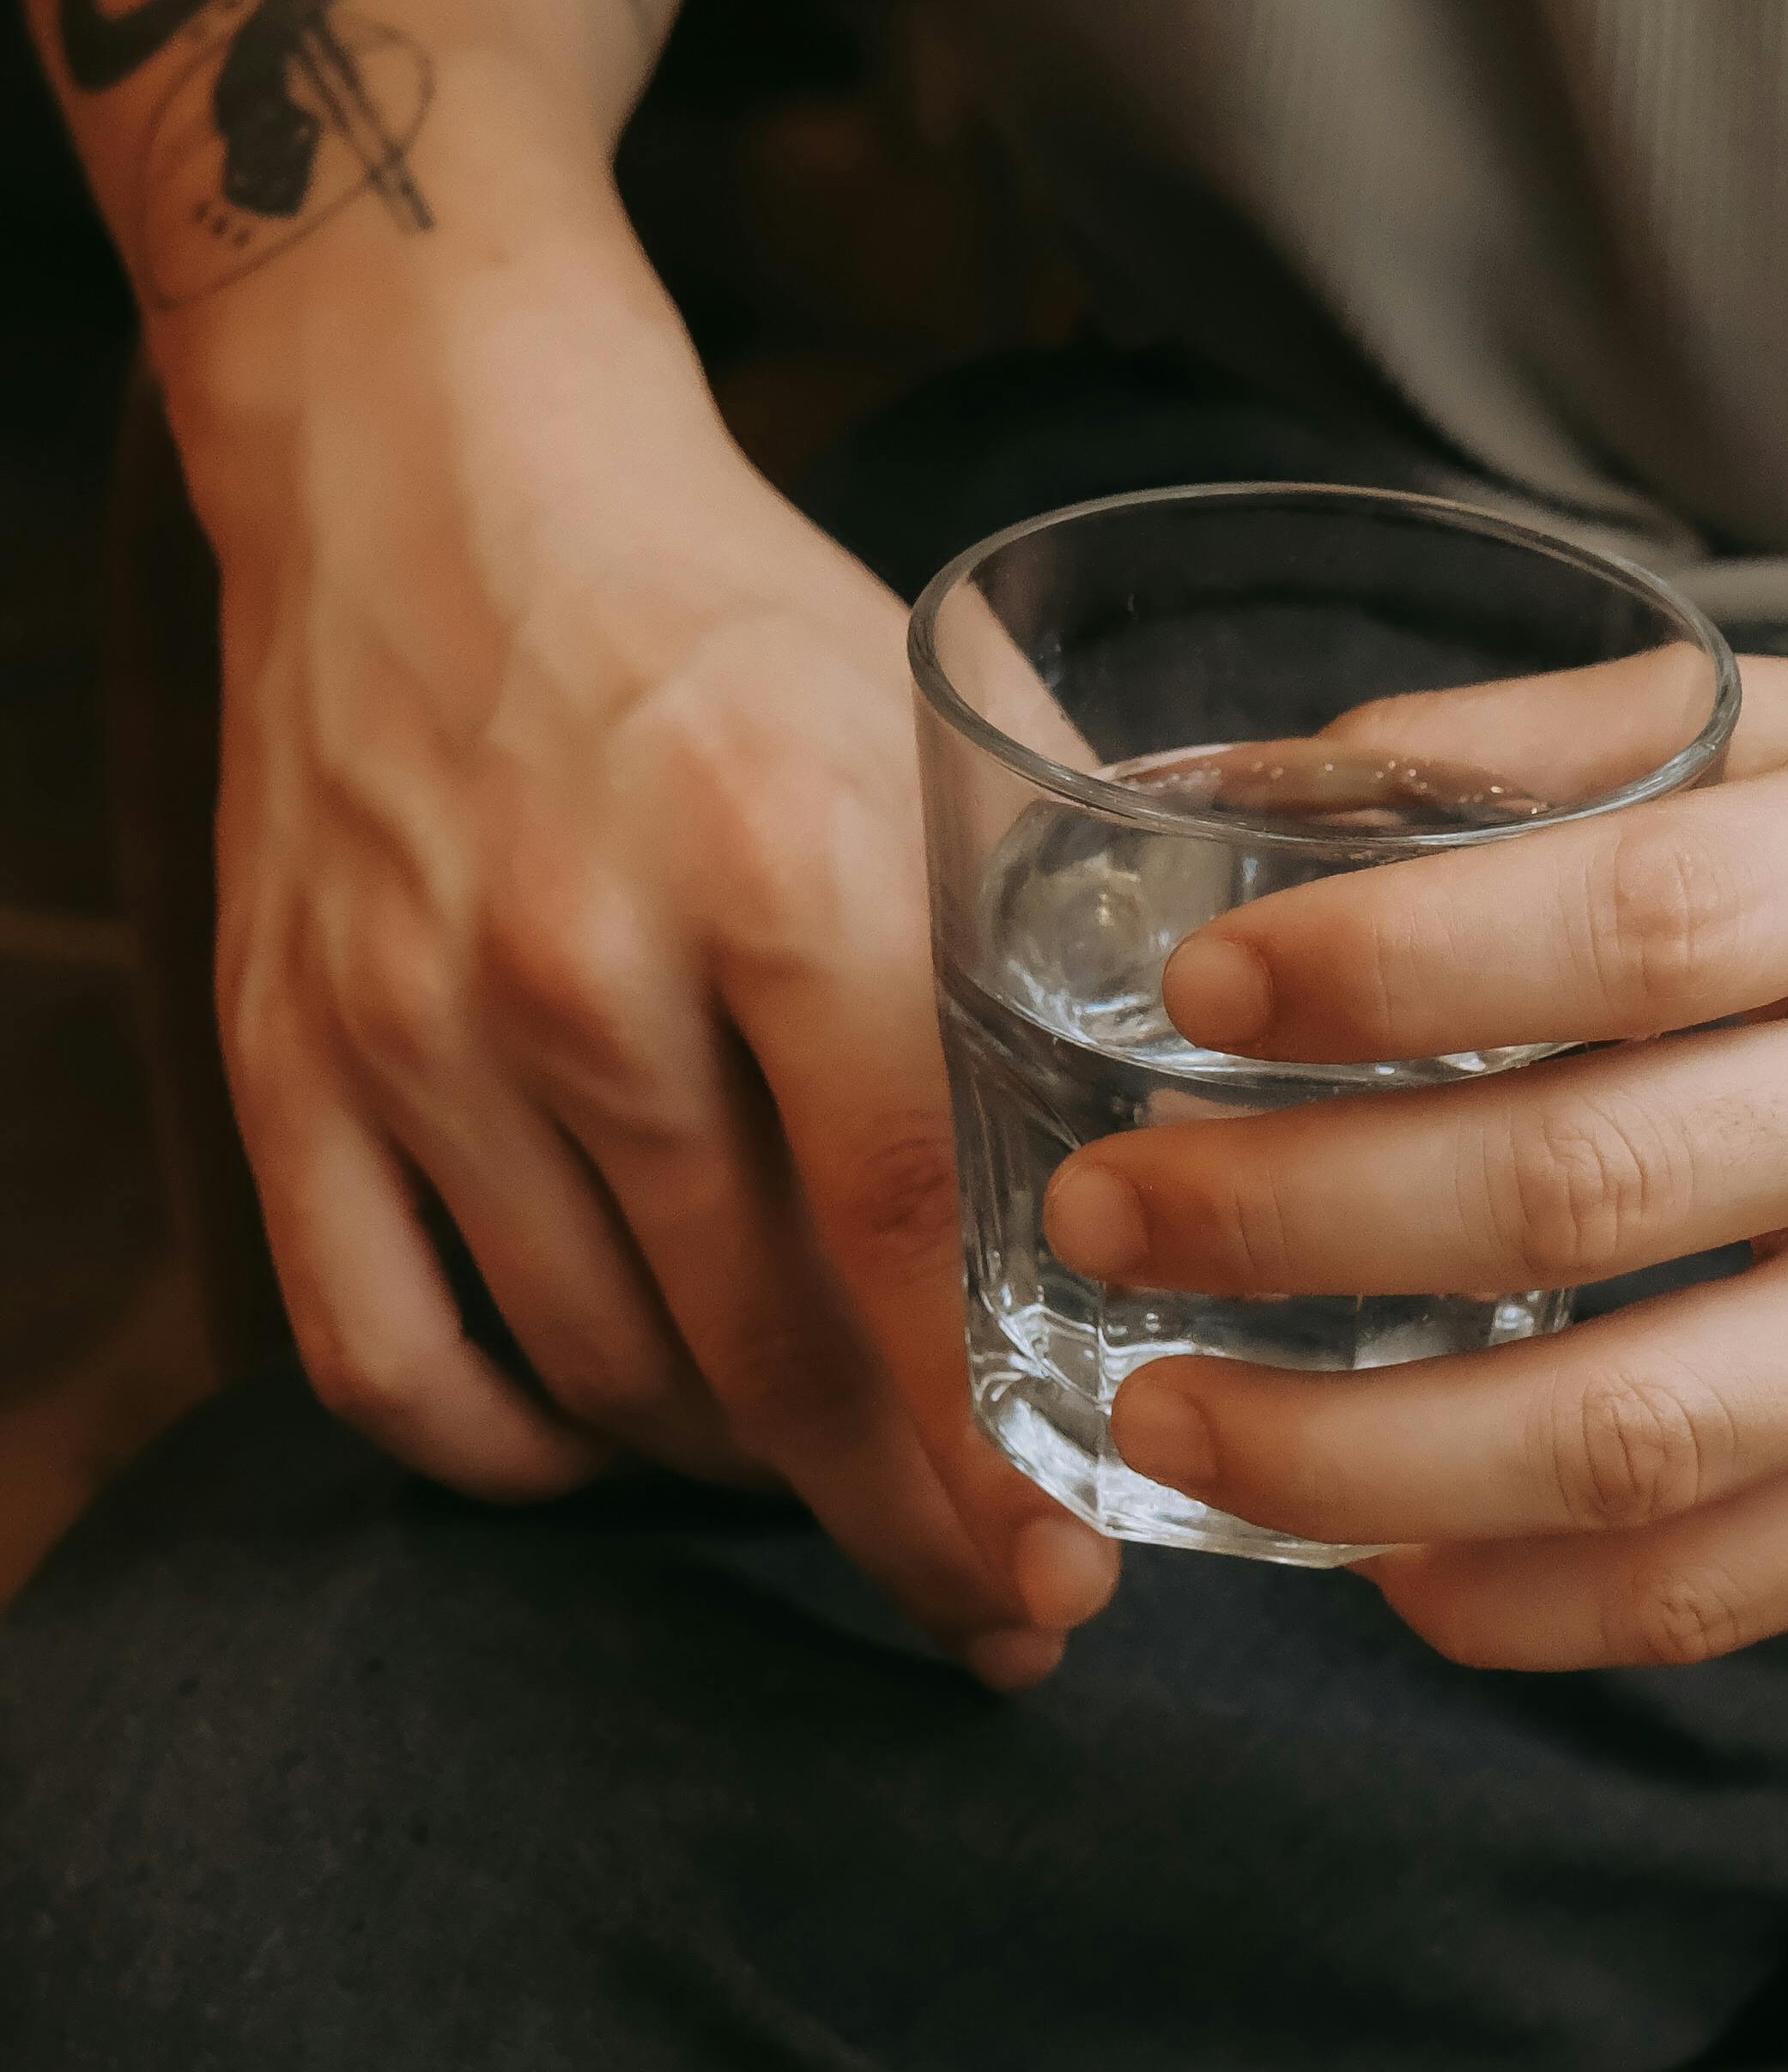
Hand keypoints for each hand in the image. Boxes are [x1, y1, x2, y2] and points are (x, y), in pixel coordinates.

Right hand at [185, 231, 1109, 1682]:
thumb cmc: (720, 616)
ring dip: (738, 1471)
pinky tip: (621, 1443)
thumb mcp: (928, 723)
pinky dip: (515, 1450)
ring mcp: (414, 1023)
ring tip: (843, 1484)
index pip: (902, 1225)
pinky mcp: (286, 1064)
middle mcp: (582, 957)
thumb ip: (1047, 923)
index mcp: (782, 857)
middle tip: (1000, 1601)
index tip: (1064, 1572)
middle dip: (900, 1514)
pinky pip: (390, 1361)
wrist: (426, 470)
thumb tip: (1218, 1137)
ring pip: (598, 1374)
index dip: (986, 1441)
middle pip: (761, 1343)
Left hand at [1042, 663, 1787, 1670]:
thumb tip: (1288, 776)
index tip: (1204, 995)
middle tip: (1110, 1211)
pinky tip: (1382, 1567)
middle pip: (1596, 1190)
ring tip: (1171, 1418)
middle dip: (1299, 1219)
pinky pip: (1740, 1583)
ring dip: (1361, 1457)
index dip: (1395, 966)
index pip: (1641, 922)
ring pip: (1642, 1438)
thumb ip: (1603, 738)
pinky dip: (1530, 1603)